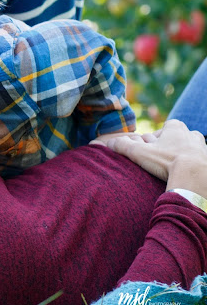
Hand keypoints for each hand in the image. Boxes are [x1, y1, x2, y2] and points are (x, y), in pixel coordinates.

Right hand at [91, 119, 206, 195]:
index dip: (155, 139)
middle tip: (160, 160)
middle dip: (169, 147)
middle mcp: (191, 134)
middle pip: (177, 138)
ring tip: (172, 169)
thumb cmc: (167, 161)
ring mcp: (202, 148)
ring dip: (182, 157)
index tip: (150, 149)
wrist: (195, 177)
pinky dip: (191, 167)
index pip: (164, 128)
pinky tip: (183, 176)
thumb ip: (122, 146)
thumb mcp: (139, 152)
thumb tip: (108, 142)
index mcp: (176, 127)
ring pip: (189, 149)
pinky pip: (198, 162)